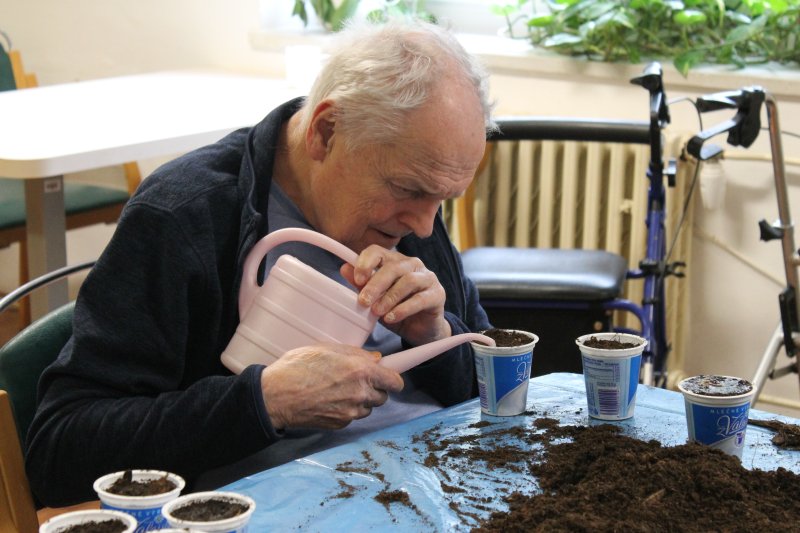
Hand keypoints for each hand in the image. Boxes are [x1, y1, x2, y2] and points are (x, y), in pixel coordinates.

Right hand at [261, 343, 403, 429]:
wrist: (276, 396)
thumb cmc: (297, 367)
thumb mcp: (327, 349)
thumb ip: (356, 354)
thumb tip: (375, 360)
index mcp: (361, 371)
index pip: (395, 382)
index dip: (393, 379)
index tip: (388, 377)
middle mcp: (360, 394)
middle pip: (383, 397)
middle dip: (375, 389)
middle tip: (358, 381)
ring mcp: (350, 412)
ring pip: (367, 408)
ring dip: (361, 401)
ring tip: (340, 390)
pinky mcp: (340, 424)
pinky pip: (352, 417)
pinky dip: (346, 410)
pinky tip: (330, 401)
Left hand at [340, 246, 451, 345]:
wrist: (420, 331)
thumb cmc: (396, 310)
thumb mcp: (375, 299)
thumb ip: (361, 285)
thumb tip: (344, 268)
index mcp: (394, 261)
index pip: (378, 251)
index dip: (366, 262)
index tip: (357, 279)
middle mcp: (412, 265)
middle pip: (393, 267)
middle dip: (376, 284)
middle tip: (363, 301)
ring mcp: (428, 278)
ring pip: (408, 281)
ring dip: (389, 297)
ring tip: (377, 312)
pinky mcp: (438, 294)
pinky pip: (420, 299)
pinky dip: (403, 309)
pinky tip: (391, 318)